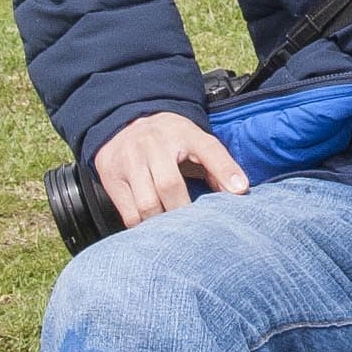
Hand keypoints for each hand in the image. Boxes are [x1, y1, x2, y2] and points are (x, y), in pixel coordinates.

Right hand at [91, 111, 250, 228]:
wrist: (124, 122)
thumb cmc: (168, 138)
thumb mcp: (195, 141)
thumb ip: (217, 164)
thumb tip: (238, 191)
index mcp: (182, 133)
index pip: (208, 149)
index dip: (225, 170)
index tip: (240, 190)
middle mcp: (153, 144)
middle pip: (170, 185)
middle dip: (185, 210)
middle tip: (197, 226)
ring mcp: (129, 161)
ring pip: (147, 204)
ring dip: (164, 222)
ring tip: (176, 230)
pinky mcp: (112, 178)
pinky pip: (129, 213)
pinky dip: (144, 226)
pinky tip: (155, 227)